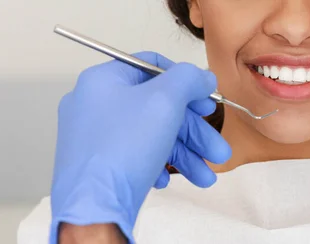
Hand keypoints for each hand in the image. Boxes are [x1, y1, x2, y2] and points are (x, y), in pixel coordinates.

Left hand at [50, 52, 230, 241]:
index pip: (152, 66)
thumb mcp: (165, 101)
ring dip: (184, 155)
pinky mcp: (97, 164)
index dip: (186, 83)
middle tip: (216, 150)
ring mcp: (94, 137)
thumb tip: (203, 76)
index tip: (207, 102)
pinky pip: (135, 156)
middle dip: (193, 133)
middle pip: (158, 108)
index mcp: (104, 81)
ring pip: (151, 137)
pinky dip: (158, 165)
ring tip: (206, 176)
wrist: (93, 205)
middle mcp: (95, 105)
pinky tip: (166, 180)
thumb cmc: (124, 147)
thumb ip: (188, 80)